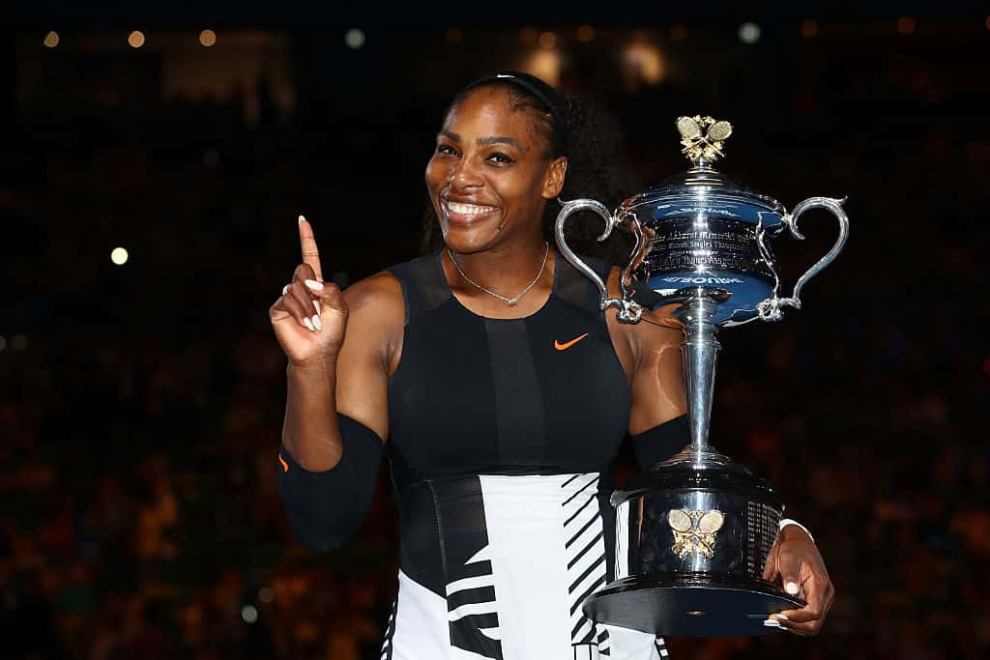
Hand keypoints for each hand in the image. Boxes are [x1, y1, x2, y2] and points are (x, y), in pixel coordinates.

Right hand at [269, 216, 347, 365]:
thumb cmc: (330, 332)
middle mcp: (300, 287)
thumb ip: (330, 290)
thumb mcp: (340, 308)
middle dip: (313, 288)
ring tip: (314, 323)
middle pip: (303, 269)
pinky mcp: (277, 308)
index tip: (302, 220)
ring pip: (296, 286)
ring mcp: (287, 296)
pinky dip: (301, 312)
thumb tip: (310, 283)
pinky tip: (306, 325)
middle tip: (320, 310)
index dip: (306, 239)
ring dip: (310, 307)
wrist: (318, 352)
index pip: (309, 256)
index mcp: (316, 284)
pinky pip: (288, 299)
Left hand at [762, 524, 834, 635]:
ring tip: (775, 618)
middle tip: (773, 619)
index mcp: (821, 585)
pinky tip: (780, 615)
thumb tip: (791, 591)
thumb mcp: (788, 557)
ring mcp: (821, 599)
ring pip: (811, 624)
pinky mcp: (814, 601)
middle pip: (814, 624)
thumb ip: (790, 574)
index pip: (814, 612)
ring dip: (793, 625)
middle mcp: (825, 595)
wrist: (798, 541)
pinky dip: (794, 621)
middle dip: (794, 625)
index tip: (778, 614)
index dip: (796, 618)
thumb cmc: (793, 548)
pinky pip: (807, 618)